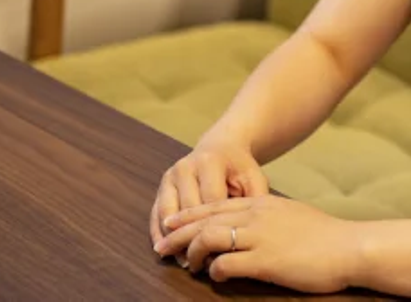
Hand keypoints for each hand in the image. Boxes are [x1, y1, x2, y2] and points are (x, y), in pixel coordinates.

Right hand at [149, 133, 269, 252]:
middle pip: (187, 210)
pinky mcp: (162, 185)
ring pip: (168, 214)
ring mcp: (170, 176)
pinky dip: (158, 233)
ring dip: (174, 240)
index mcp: (210, 162)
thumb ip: (255, 200)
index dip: (218, 228)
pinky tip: (165, 252)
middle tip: (203, 263)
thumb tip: (252, 230)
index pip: (211, 201)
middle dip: (195, 238)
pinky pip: (155, 212)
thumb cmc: (240, 168)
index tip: (224, 251)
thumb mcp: (253, 178)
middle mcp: (185, 167)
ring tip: (184, 262)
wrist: (221, 146)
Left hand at [154, 195, 360, 293]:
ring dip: (192, 253)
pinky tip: (215, 276)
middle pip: (204, 219)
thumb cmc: (325, 235)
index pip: (214, 205)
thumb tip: (249, 228)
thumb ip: (267, 218)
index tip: (170, 224)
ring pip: (209, 238)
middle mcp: (256, 214)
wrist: (349, 246)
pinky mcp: (265, 260)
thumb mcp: (291, 215)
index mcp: (261, 203)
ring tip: (185, 265)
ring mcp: (259, 236)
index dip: (188, 215)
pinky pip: (226, 264)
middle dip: (178, 234)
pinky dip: (214, 270)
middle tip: (161, 247)